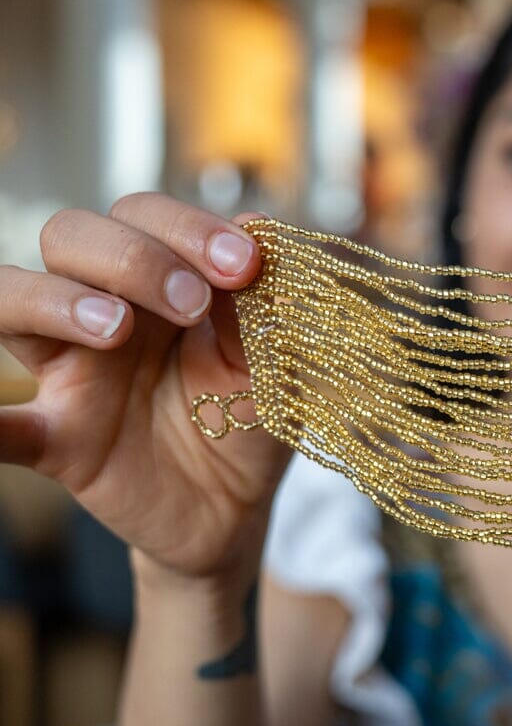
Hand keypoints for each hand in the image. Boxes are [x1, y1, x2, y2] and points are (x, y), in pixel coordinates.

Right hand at [0, 194, 288, 579]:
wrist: (235, 509)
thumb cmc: (247, 420)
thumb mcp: (271, 364)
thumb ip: (261, 306)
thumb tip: (257, 230)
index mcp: (156, 280)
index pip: (142, 216)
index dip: (187, 226)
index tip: (244, 264)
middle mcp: (102, 311)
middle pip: (70, 237)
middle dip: (133, 257)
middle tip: (193, 304)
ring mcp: (71, 373)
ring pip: (13, 298)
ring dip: (54, 299)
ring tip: (115, 330)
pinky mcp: (57, 441)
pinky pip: (2, 428)